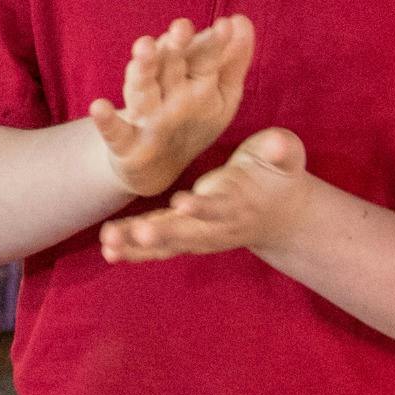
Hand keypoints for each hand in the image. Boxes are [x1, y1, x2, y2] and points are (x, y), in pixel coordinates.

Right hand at [87, 15, 253, 200]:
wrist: (154, 166)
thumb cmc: (189, 121)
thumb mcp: (219, 94)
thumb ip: (232, 60)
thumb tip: (242, 20)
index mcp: (189, 77)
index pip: (201, 55)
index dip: (212, 42)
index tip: (226, 26)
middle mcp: (164, 91)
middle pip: (170, 64)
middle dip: (176, 46)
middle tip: (183, 26)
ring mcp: (142, 114)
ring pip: (142, 88)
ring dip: (142, 68)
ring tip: (145, 46)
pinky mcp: (124, 143)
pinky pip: (114, 131)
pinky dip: (105, 120)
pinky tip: (99, 106)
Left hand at [104, 126, 314, 262]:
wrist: (281, 215)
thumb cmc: (279, 177)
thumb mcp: (287, 158)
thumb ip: (282, 151)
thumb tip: (280, 143)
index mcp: (239, 204)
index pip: (220, 208)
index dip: (203, 207)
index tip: (182, 203)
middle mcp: (216, 226)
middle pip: (188, 234)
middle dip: (162, 235)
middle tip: (138, 234)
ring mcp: (199, 235)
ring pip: (168, 244)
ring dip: (137, 247)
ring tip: (109, 244)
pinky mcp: (185, 236)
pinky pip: (158, 247)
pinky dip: (133, 251)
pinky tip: (107, 251)